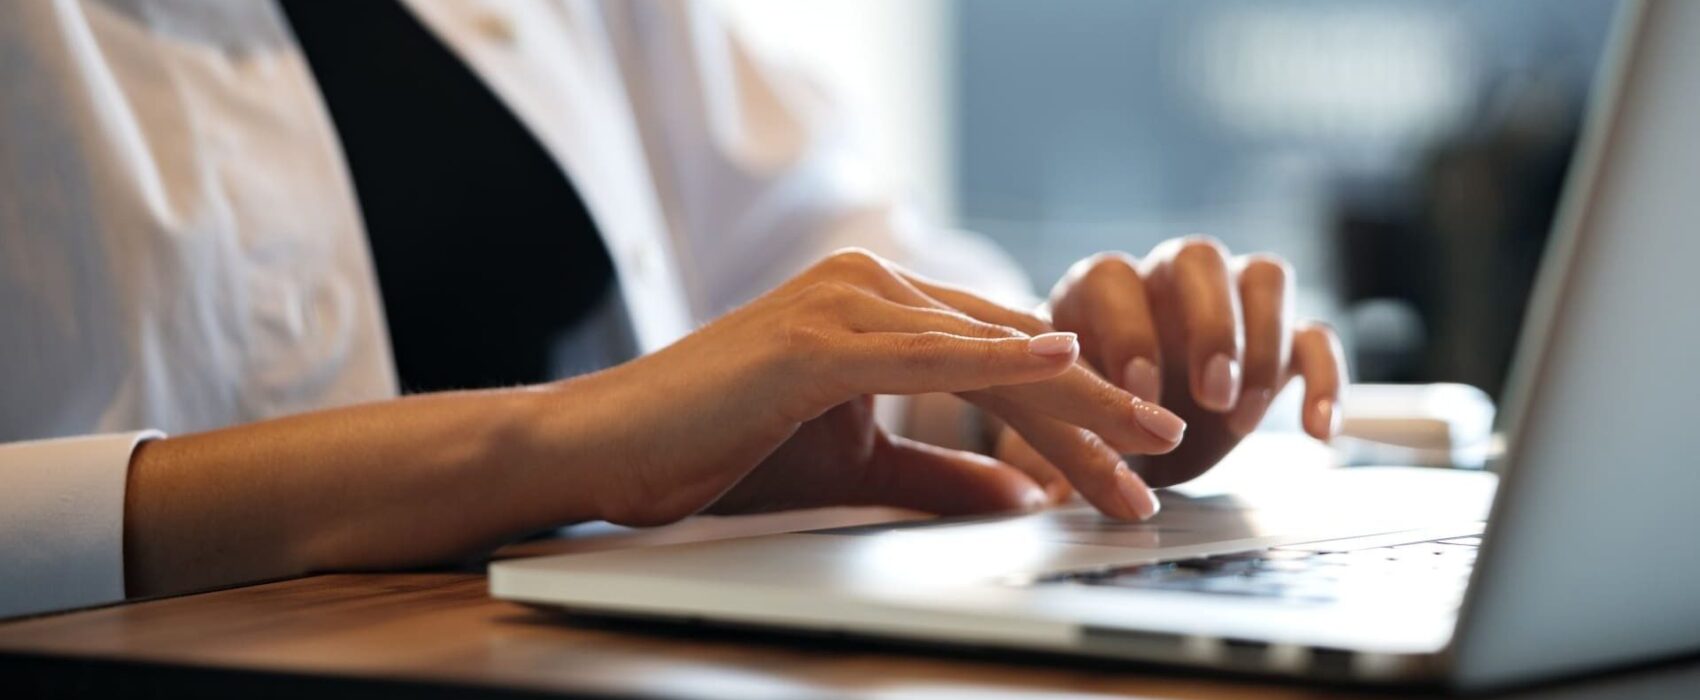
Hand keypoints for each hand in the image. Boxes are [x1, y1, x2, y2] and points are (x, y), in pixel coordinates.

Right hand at [538, 250, 1184, 525]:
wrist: (613, 449)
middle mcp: (871, 287)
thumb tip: (1019, 491)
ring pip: (985, 350)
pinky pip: (924, 348)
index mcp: (881, 311)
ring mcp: (844, 300)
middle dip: (1096, 410)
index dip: (1075, 416)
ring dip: (1072, 401)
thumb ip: (936, 473)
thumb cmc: (722, 449)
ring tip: (1147, 439)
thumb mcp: (854, 467)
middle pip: (1011, 348)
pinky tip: (1058, 362)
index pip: (1001, 363)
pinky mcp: (816, 334)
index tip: (1132, 469)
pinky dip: (993, 358)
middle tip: (1167, 454)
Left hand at [1003, 237, 1346, 489]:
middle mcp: (1166, 281)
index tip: (1138, 393)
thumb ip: (1052, 447)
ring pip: (1265, 279)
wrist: (1125, 431)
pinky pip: (1315, 337)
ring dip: (1263, 344)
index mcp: (1099, 291)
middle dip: (1209, 327)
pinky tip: (1317, 431)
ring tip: (1243, 417)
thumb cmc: (1082, 418)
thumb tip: (1048, 486)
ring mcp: (1229, 303)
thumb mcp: (1055, 431)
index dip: (1129, 332)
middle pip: (1198, 260)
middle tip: (1209, 395)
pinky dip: (1324, 379)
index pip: (1115, 280)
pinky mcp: (1278, 339)